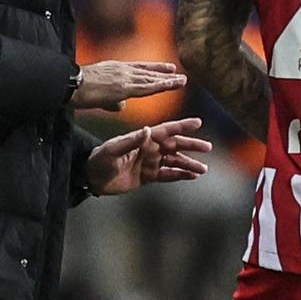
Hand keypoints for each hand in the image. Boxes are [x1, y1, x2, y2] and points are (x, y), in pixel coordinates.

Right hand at [72, 60, 184, 110]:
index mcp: (115, 68)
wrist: (70, 84)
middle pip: (147, 71)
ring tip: (182, 80)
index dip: (152, 68)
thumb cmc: (78, 89)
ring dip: (168, 79)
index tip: (166, 67)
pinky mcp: (125, 87)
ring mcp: (124, 77)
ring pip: (151, 78)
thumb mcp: (98, 94)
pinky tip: (173, 84)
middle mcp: (122, 69)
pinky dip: (162, 85)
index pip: (138, 68)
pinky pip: (148, 87)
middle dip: (163, 72)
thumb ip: (112, 100)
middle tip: (178, 72)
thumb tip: (122, 106)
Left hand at [88, 117, 210, 195]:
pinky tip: (192, 176)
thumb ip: (132, 141)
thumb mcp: (114, 149)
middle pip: (175, 145)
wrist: (92, 177)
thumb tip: (147, 130)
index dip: (182, 126)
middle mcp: (150, 148)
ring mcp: (150, 162)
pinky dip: (180, 175)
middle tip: (208, 147)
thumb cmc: (100, 159)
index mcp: (143, 138)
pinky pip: (168, 175)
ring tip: (203, 169)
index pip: (166, 130)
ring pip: (175, 161)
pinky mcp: (148, 176)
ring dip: (189, 164)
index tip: (198, 122)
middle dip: (191, 146)